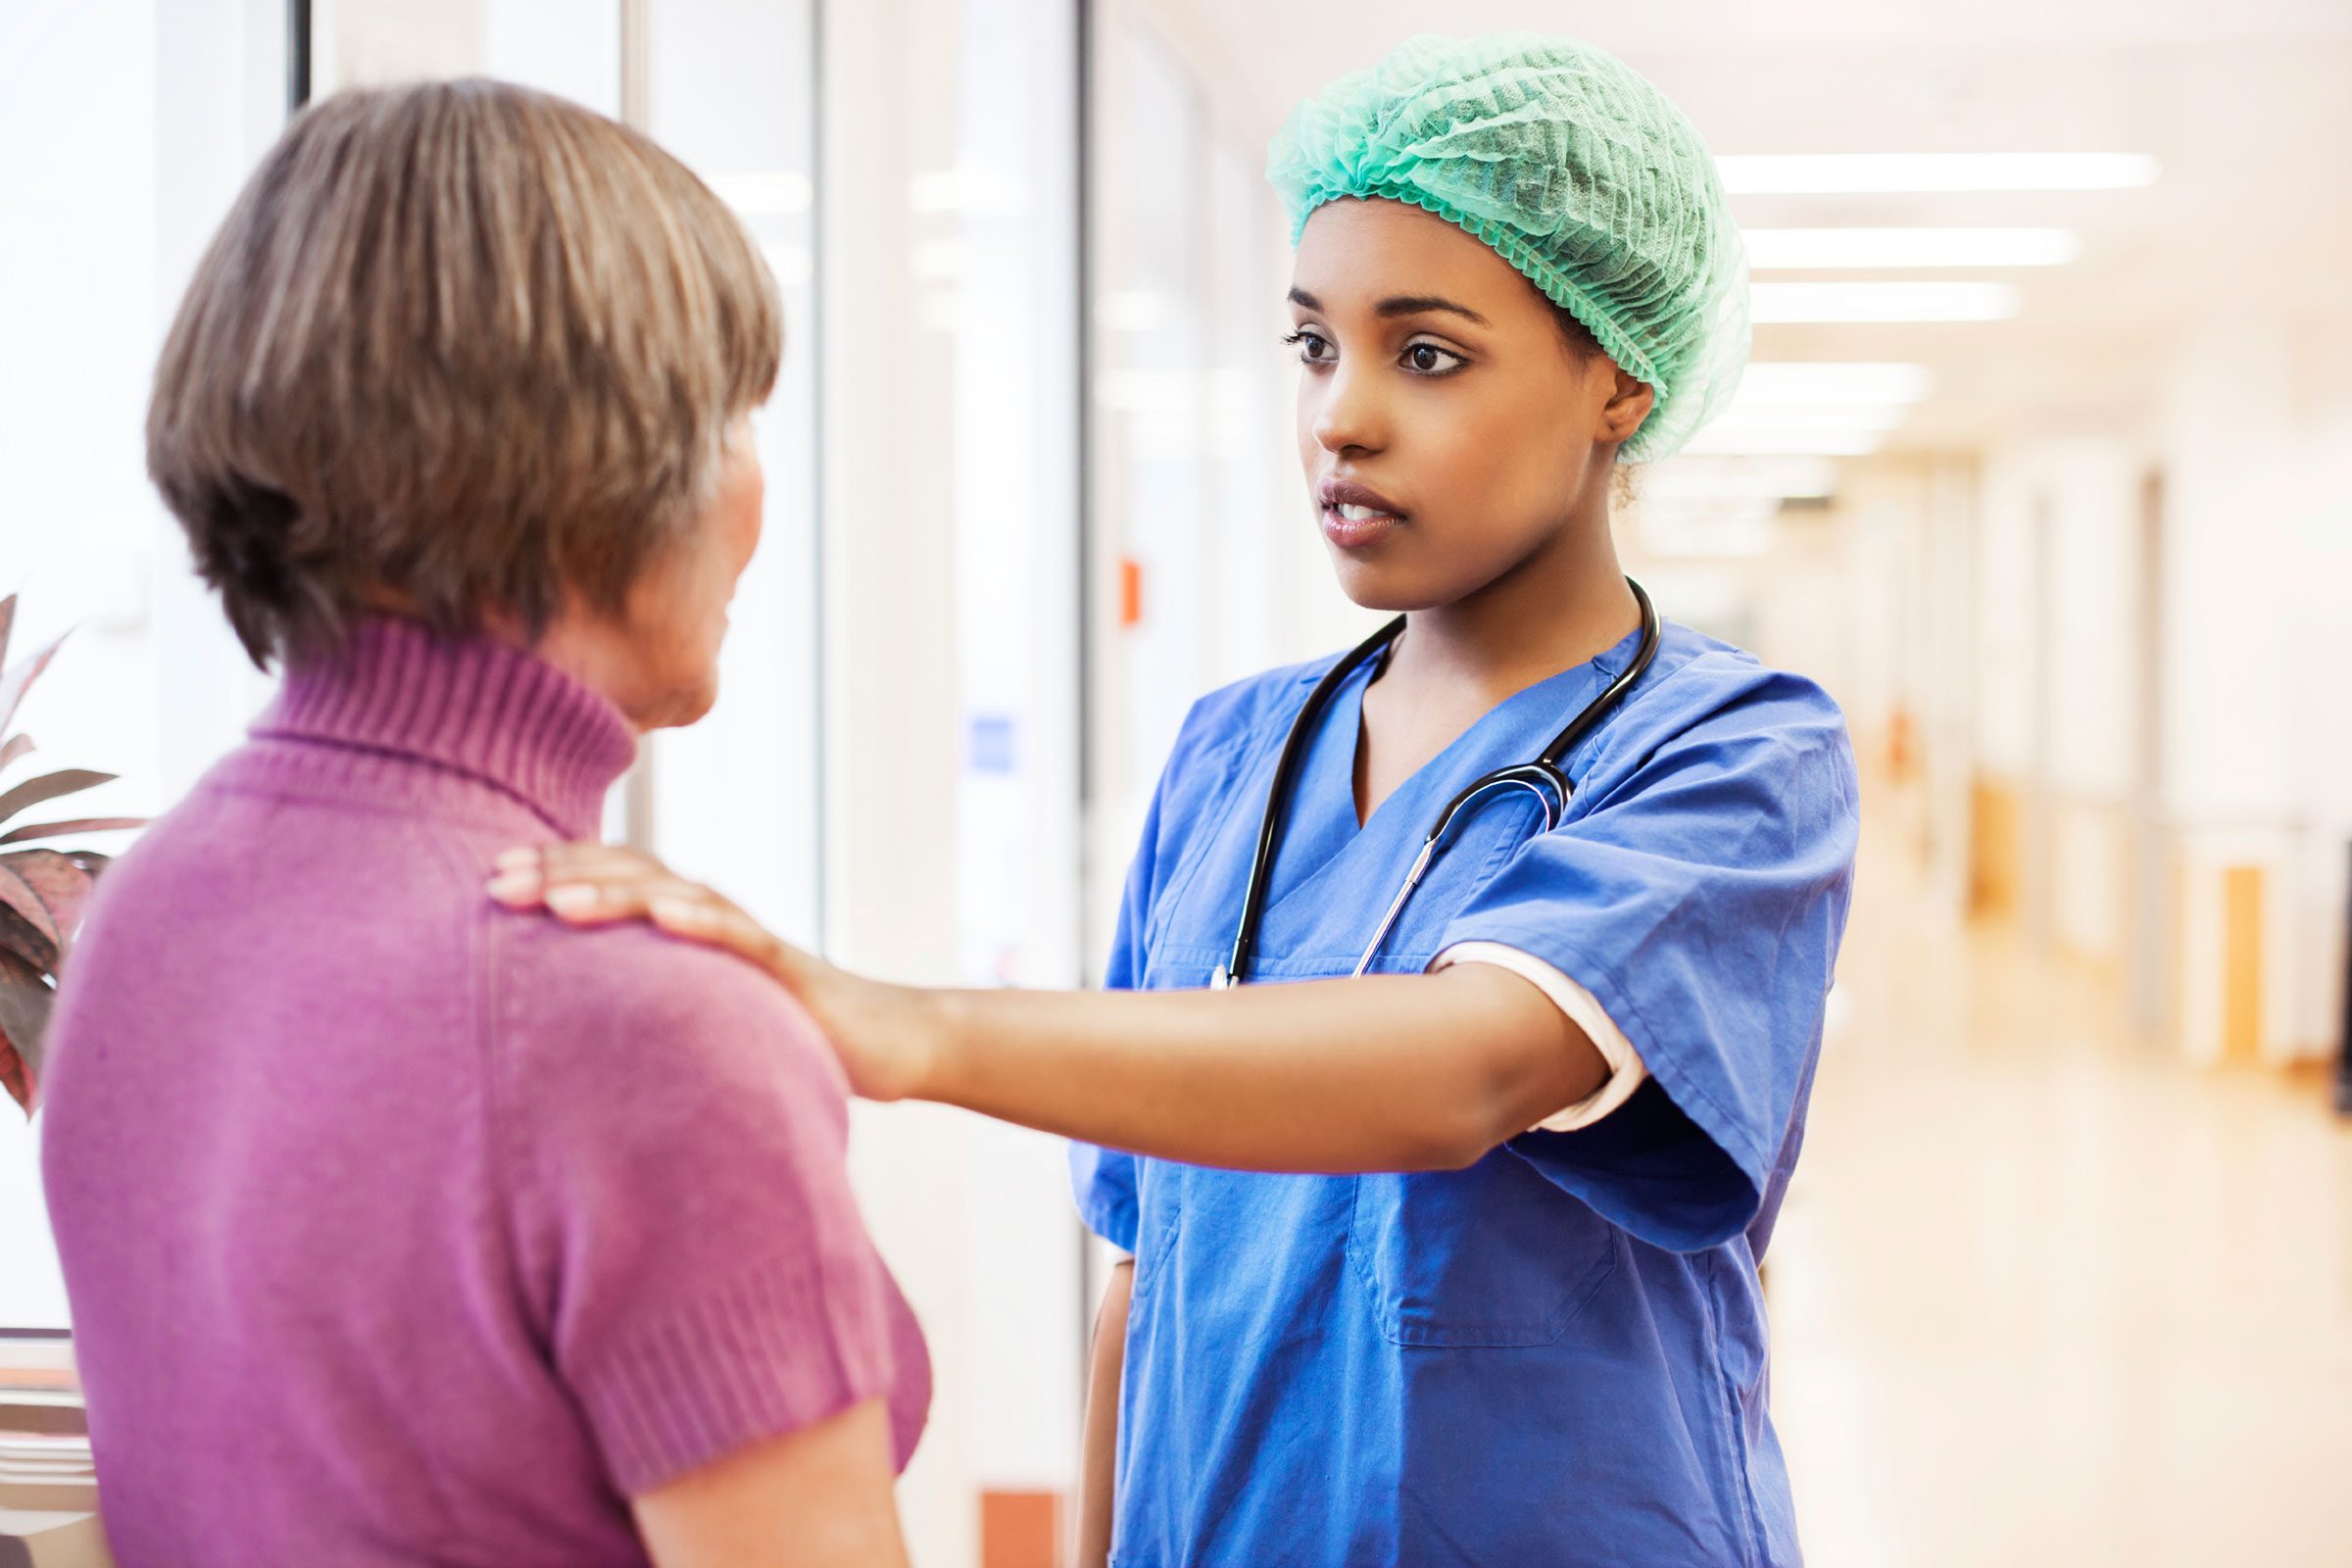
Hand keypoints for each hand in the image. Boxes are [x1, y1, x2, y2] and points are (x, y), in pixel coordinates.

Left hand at [486, 843, 937, 1101]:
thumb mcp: (696, 1012)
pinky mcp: (792, 973)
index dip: (551, 870)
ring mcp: (751, 940)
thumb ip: (641, 1002)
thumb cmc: (783, 1030)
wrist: (886, 1042)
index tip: (486, 880)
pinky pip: (746, 941)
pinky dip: (705, 924)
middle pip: (631, 875)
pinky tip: (666, 919)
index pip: (610, 879)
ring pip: (678, 898)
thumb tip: (553, 1025)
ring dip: (615, 895)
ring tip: (557, 902)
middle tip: (495, 884)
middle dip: (562, 873)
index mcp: (683, 924)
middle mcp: (712, 917)